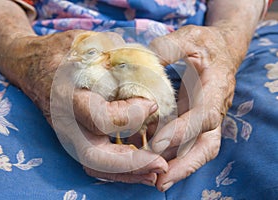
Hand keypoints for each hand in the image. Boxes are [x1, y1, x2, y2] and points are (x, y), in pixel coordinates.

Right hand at [4, 30, 167, 184]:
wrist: (32, 64)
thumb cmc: (62, 51)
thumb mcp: (89, 42)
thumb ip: (120, 55)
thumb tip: (155, 73)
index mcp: (68, 96)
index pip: (100, 118)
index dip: (131, 115)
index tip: (152, 104)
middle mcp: (66, 123)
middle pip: (95, 157)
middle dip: (131, 164)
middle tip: (160, 163)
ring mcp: (69, 135)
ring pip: (96, 166)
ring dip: (128, 173)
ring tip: (156, 170)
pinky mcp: (76, 139)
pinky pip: (97, 162)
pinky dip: (120, 169)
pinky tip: (143, 167)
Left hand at [150, 25, 238, 190]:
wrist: (220, 51)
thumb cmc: (206, 44)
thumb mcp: (190, 37)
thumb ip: (169, 47)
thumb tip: (143, 61)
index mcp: (217, 89)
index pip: (204, 117)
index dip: (184, 131)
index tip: (158, 142)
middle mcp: (214, 109)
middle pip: (206, 145)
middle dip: (185, 165)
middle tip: (159, 181)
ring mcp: (205, 118)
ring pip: (196, 150)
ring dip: (176, 166)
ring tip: (151, 179)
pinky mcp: (194, 121)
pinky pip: (184, 142)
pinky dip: (168, 152)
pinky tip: (145, 155)